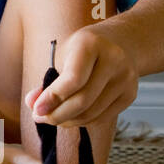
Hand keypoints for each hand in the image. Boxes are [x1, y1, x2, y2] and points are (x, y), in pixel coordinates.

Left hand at [24, 25, 138, 127]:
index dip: (53, 98)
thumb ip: (48, 80)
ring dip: (67, 120)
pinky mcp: (130, 95)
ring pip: (91, 114)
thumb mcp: (64, 55)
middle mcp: (114, 60)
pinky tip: (71, 114)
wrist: (121, 42)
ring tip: (53, 116)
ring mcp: (125, 79)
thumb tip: (33, 104)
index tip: (36, 110)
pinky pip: (101, 117)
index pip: (73, 79)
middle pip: (83, 101)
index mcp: (92, 44)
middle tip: (39, 118)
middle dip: (57, 115)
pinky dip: (81, 120)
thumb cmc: (85, 49)